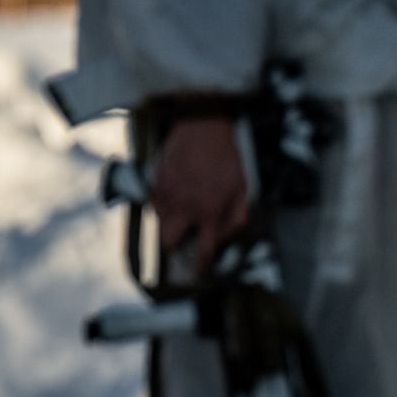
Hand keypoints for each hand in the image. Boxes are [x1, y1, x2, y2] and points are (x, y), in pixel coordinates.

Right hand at [152, 116, 249, 273]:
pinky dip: (163, 203)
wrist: (203, 126)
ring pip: (159, 223)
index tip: (199, 269)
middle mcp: (185, 207)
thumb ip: (236, 217)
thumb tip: (224, 238)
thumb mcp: (243, 187)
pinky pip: (154, 204)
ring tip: (184, 204)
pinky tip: (177, 190)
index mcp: (210, 210)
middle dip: (175, 244)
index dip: (201, 264)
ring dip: (170, 220)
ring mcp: (166, 196)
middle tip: (184, 234)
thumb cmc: (227, 157)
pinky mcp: (154, 184)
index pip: (203, 250)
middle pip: (168, 243)